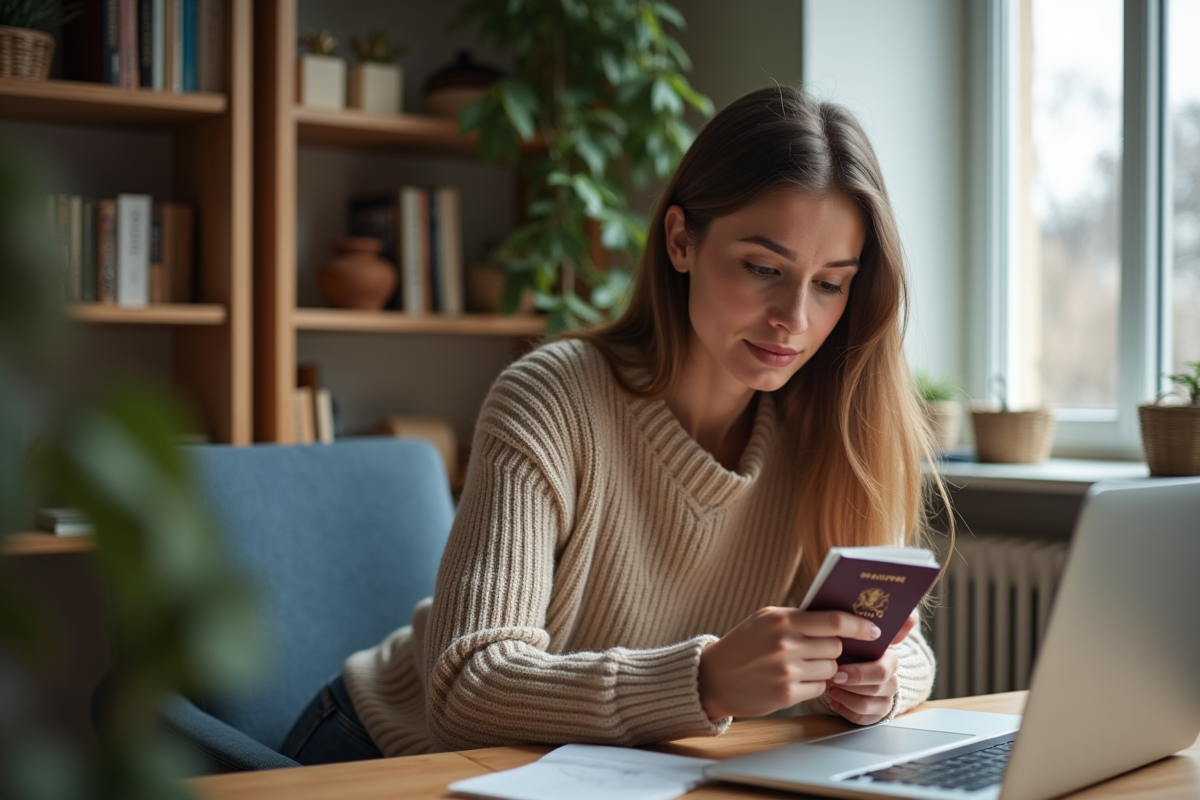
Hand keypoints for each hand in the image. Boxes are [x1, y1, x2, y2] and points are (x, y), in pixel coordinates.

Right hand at [698, 607, 882, 719]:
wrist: (714, 677)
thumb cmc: (743, 644)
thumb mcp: (765, 620)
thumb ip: (798, 617)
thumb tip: (839, 620)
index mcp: (781, 620)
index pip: (833, 621)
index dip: (859, 626)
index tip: (874, 630)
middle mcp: (785, 644)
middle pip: (836, 646)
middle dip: (835, 649)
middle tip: (822, 649)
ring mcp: (786, 670)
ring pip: (831, 668)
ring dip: (825, 668)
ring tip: (804, 665)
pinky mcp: (787, 694)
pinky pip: (820, 688)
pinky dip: (814, 685)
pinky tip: (796, 680)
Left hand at [826, 612, 916, 724]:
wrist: (857, 668)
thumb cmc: (858, 648)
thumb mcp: (865, 633)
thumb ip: (886, 624)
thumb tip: (911, 618)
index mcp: (890, 661)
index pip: (883, 669)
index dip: (860, 672)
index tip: (839, 668)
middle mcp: (891, 682)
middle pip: (877, 688)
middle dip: (853, 683)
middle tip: (833, 678)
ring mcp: (884, 700)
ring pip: (867, 705)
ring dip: (846, 696)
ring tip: (830, 687)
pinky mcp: (874, 716)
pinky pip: (861, 718)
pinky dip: (845, 709)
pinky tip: (834, 699)